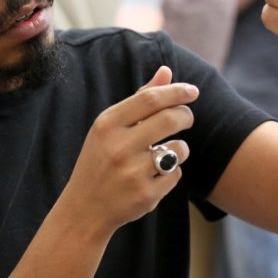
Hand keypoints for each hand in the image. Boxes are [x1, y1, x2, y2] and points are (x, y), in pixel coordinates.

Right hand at [58, 66, 196, 236]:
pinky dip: (170, 174)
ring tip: (162, 155)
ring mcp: (131, 172)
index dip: (176, 92)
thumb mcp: (110, 127)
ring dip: (179, 150)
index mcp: (106, 124)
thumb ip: (139, 99)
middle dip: (186, 116)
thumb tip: (166, 71)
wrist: (85, 206)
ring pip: (179, 149)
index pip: (150, 99)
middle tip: (185, 118)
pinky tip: (152, 178)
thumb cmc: (100, 159)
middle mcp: (118, 146)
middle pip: (171, 119)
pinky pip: (176, 175)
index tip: (193, 91)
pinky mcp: (145, 194)